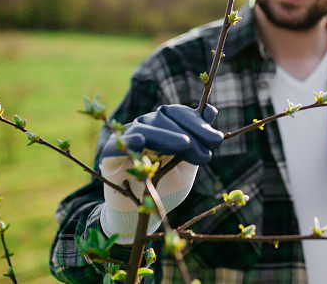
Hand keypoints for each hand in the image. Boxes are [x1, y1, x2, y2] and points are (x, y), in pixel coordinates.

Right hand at [98, 104, 223, 242]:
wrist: (139, 215)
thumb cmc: (166, 188)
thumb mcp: (187, 167)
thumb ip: (198, 142)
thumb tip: (211, 110)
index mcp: (163, 126)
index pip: (179, 114)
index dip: (198, 122)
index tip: (217, 140)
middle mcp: (144, 126)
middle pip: (164, 116)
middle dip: (189, 130)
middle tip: (207, 149)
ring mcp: (126, 138)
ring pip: (146, 128)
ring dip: (167, 136)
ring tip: (185, 145)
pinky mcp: (109, 155)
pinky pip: (118, 145)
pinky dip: (129, 141)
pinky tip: (141, 142)